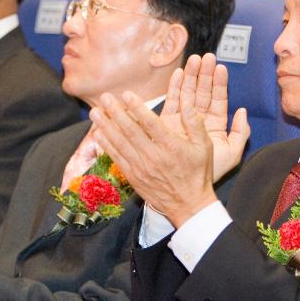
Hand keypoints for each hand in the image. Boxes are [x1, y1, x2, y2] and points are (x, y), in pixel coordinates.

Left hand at [91, 90, 216, 227]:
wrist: (189, 205)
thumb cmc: (197, 173)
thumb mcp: (205, 147)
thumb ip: (195, 123)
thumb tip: (186, 102)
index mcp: (171, 146)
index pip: (151, 123)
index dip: (137, 108)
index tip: (126, 94)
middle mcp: (153, 156)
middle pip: (130, 131)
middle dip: (115, 113)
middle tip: (104, 97)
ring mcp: (141, 167)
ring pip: (120, 143)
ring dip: (106, 127)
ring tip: (95, 112)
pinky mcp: (133, 177)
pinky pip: (117, 158)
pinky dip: (106, 145)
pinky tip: (98, 134)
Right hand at [159, 53, 249, 181]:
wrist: (186, 188)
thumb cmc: (210, 173)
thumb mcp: (232, 154)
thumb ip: (240, 133)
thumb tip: (243, 111)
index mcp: (215, 125)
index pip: (218, 99)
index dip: (219, 83)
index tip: (221, 67)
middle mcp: (199, 120)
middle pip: (202, 92)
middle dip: (204, 74)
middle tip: (206, 56)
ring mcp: (183, 121)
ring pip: (187, 94)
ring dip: (190, 76)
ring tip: (193, 59)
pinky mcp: (167, 124)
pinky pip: (171, 103)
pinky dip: (174, 88)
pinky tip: (177, 74)